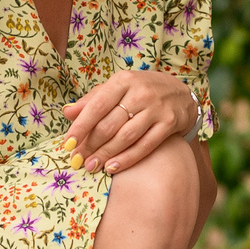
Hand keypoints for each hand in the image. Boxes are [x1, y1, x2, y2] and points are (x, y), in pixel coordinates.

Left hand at [63, 69, 196, 172]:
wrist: (181, 93)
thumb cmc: (142, 91)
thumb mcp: (118, 88)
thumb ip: (93, 100)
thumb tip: (67, 112)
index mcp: (123, 81)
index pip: (97, 106)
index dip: (80, 126)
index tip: (68, 144)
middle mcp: (140, 93)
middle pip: (109, 124)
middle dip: (90, 145)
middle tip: (77, 160)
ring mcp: (156, 109)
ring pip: (126, 136)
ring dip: (106, 154)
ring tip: (91, 166)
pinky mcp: (169, 123)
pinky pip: (145, 145)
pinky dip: (127, 158)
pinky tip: (112, 167)